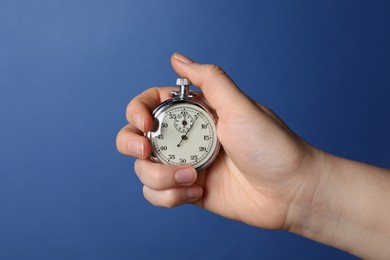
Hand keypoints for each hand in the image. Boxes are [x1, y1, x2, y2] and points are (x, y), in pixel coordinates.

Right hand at [116, 52, 322, 229]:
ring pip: (144, 170)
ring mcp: (184, 166)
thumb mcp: (240, 107)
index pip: (151, 104)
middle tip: (147, 152)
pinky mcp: (187, 191)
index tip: (145, 123)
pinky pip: (158, 194)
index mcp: (195, 113)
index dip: (137, 111)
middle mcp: (185, 138)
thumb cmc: (271, 146)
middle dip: (131, 145)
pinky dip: (170, 196)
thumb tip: (176, 58)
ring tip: (194, 179)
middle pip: (136, 137)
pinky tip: (198, 193)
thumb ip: (210, 80)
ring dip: (160, 178)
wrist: (290, 192)